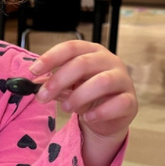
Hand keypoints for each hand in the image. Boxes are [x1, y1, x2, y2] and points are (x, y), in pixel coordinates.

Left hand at [29, 41, 136, 165]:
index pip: (71, 47)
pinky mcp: (131, 101)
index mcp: (93, 52)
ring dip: (79, 96)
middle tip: (42, 96)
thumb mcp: (68, 88)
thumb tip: (36, 83)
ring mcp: (123, 80)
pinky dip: (99, 112)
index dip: (51, 57)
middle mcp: (110, 61)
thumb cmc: (87, 96)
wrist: (108, 118)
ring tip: (66, 107)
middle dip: (59, 80)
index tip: (33, 71)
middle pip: (83, 63)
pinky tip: (87, 117)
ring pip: (102, 82)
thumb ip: (54, 84)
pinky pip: (118, 104)